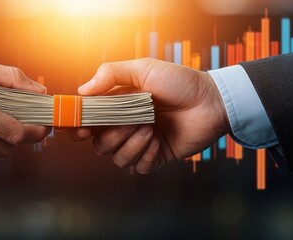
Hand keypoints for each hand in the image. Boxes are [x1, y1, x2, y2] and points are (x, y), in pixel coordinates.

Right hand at [67, 58, 229, 173]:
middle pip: (99, 143)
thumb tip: (82, 90)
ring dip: (130, 145)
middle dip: (112, 135)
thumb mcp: (144, 68)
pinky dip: (145, 157)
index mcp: (118, 105)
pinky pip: (137, 168)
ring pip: (117, 158)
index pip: (89, 121)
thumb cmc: (180, 82)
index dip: (80, 127)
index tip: (81, 129)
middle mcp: (126, 126)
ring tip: (149, 129)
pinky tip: (157, 142)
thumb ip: (111, 74)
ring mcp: (141, 143)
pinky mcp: (156, 158)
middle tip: (131, 122)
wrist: (212, 101)